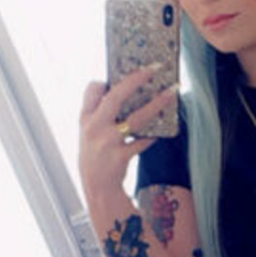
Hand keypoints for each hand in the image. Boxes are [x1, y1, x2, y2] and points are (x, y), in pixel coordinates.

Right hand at [78, 68, 176, 205]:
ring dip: (156, 104)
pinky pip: (142, 141)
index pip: (91, 90)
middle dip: (134, 80)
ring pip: (136, 119)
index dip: (105, 80)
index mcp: (85, 119)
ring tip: (170, 93)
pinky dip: (152, 135)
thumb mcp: (89, 133)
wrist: (97, 187)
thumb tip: (123, 92)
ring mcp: (108, 143)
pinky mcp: (121, 157)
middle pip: (115, 98)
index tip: (120, 74)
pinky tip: (160, 131)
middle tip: (152, 69)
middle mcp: (94, 128)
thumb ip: (100, 115)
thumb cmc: (95, 156)